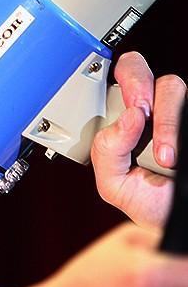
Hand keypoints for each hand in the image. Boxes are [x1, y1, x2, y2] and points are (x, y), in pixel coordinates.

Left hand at [91, 51, 185, 228]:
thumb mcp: (115, 185)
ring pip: (171, 86)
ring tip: (165, 157)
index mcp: (121, 122)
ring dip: (166, 120)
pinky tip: (177, 156)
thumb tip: (126, 119)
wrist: (178, 217)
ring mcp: (176, 112)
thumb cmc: (151, 201)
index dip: (116, 83)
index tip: (126, 109)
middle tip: (140, 112)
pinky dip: (181, 127)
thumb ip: (106, 154)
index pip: (112, 83)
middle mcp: (149, 110)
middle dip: (136, 83)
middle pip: (138, 69)